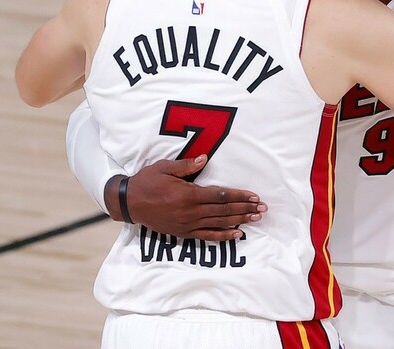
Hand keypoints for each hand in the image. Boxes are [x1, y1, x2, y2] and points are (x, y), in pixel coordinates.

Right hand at [105, 155, 266, 240]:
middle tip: (263, 209)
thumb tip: (205, 158)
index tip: (255, 197)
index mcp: (189, 195)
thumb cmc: (148, 182)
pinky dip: (223, 236)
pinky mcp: (184, 232)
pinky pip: (207, 235)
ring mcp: (188, 224)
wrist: (129, 203)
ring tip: (256, 219)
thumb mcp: (165, 168)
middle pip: (224, 210)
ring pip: (219, 223)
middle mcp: (191, 212)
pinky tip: (237, 234)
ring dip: (239, 221)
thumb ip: (186, 165)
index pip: (221, 195)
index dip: (240, 196)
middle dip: (245, 209)